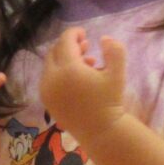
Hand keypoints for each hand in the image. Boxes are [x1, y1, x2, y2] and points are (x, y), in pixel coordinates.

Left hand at [37, 27, 127, 142]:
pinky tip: (78, 77)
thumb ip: (115, 52)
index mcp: (68, 69)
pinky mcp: (46, 100)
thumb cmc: (110, 101)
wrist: (100, 131)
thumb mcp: (117, 74)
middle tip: (85, 46)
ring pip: (51, 65)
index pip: (65, 42)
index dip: (74, 33)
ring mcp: (46, 90)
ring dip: (65, 59)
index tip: (84, 33)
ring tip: (87, 62)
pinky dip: (59, 73)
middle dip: (68, 46)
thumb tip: (104, 38)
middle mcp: (51, 78)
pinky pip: (49, 79)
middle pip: (55, 52)